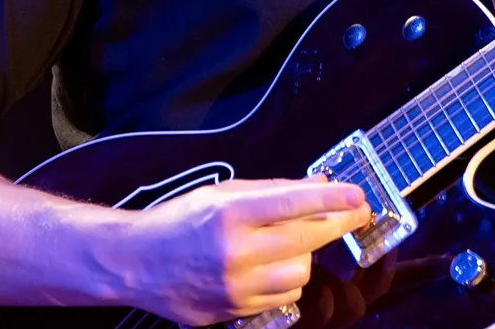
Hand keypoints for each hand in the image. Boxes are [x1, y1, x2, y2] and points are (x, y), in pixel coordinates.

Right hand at [112, 176, 370, 324]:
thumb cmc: (180, 221)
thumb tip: (319, 183)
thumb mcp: (222, 194)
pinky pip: (283, 298)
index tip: (359, 195)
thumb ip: (273, 190)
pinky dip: (285, 282)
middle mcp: (233, 251)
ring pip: (300, 274)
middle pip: (306, 240)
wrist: (135, 262)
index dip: (331, 198)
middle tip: (356, 213)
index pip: (291, 203)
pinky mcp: (233, 312)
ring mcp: (234, 287)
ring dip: (304, 257)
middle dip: (337, 223)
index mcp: (229, 213)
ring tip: (286, 245)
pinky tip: (268, 268)